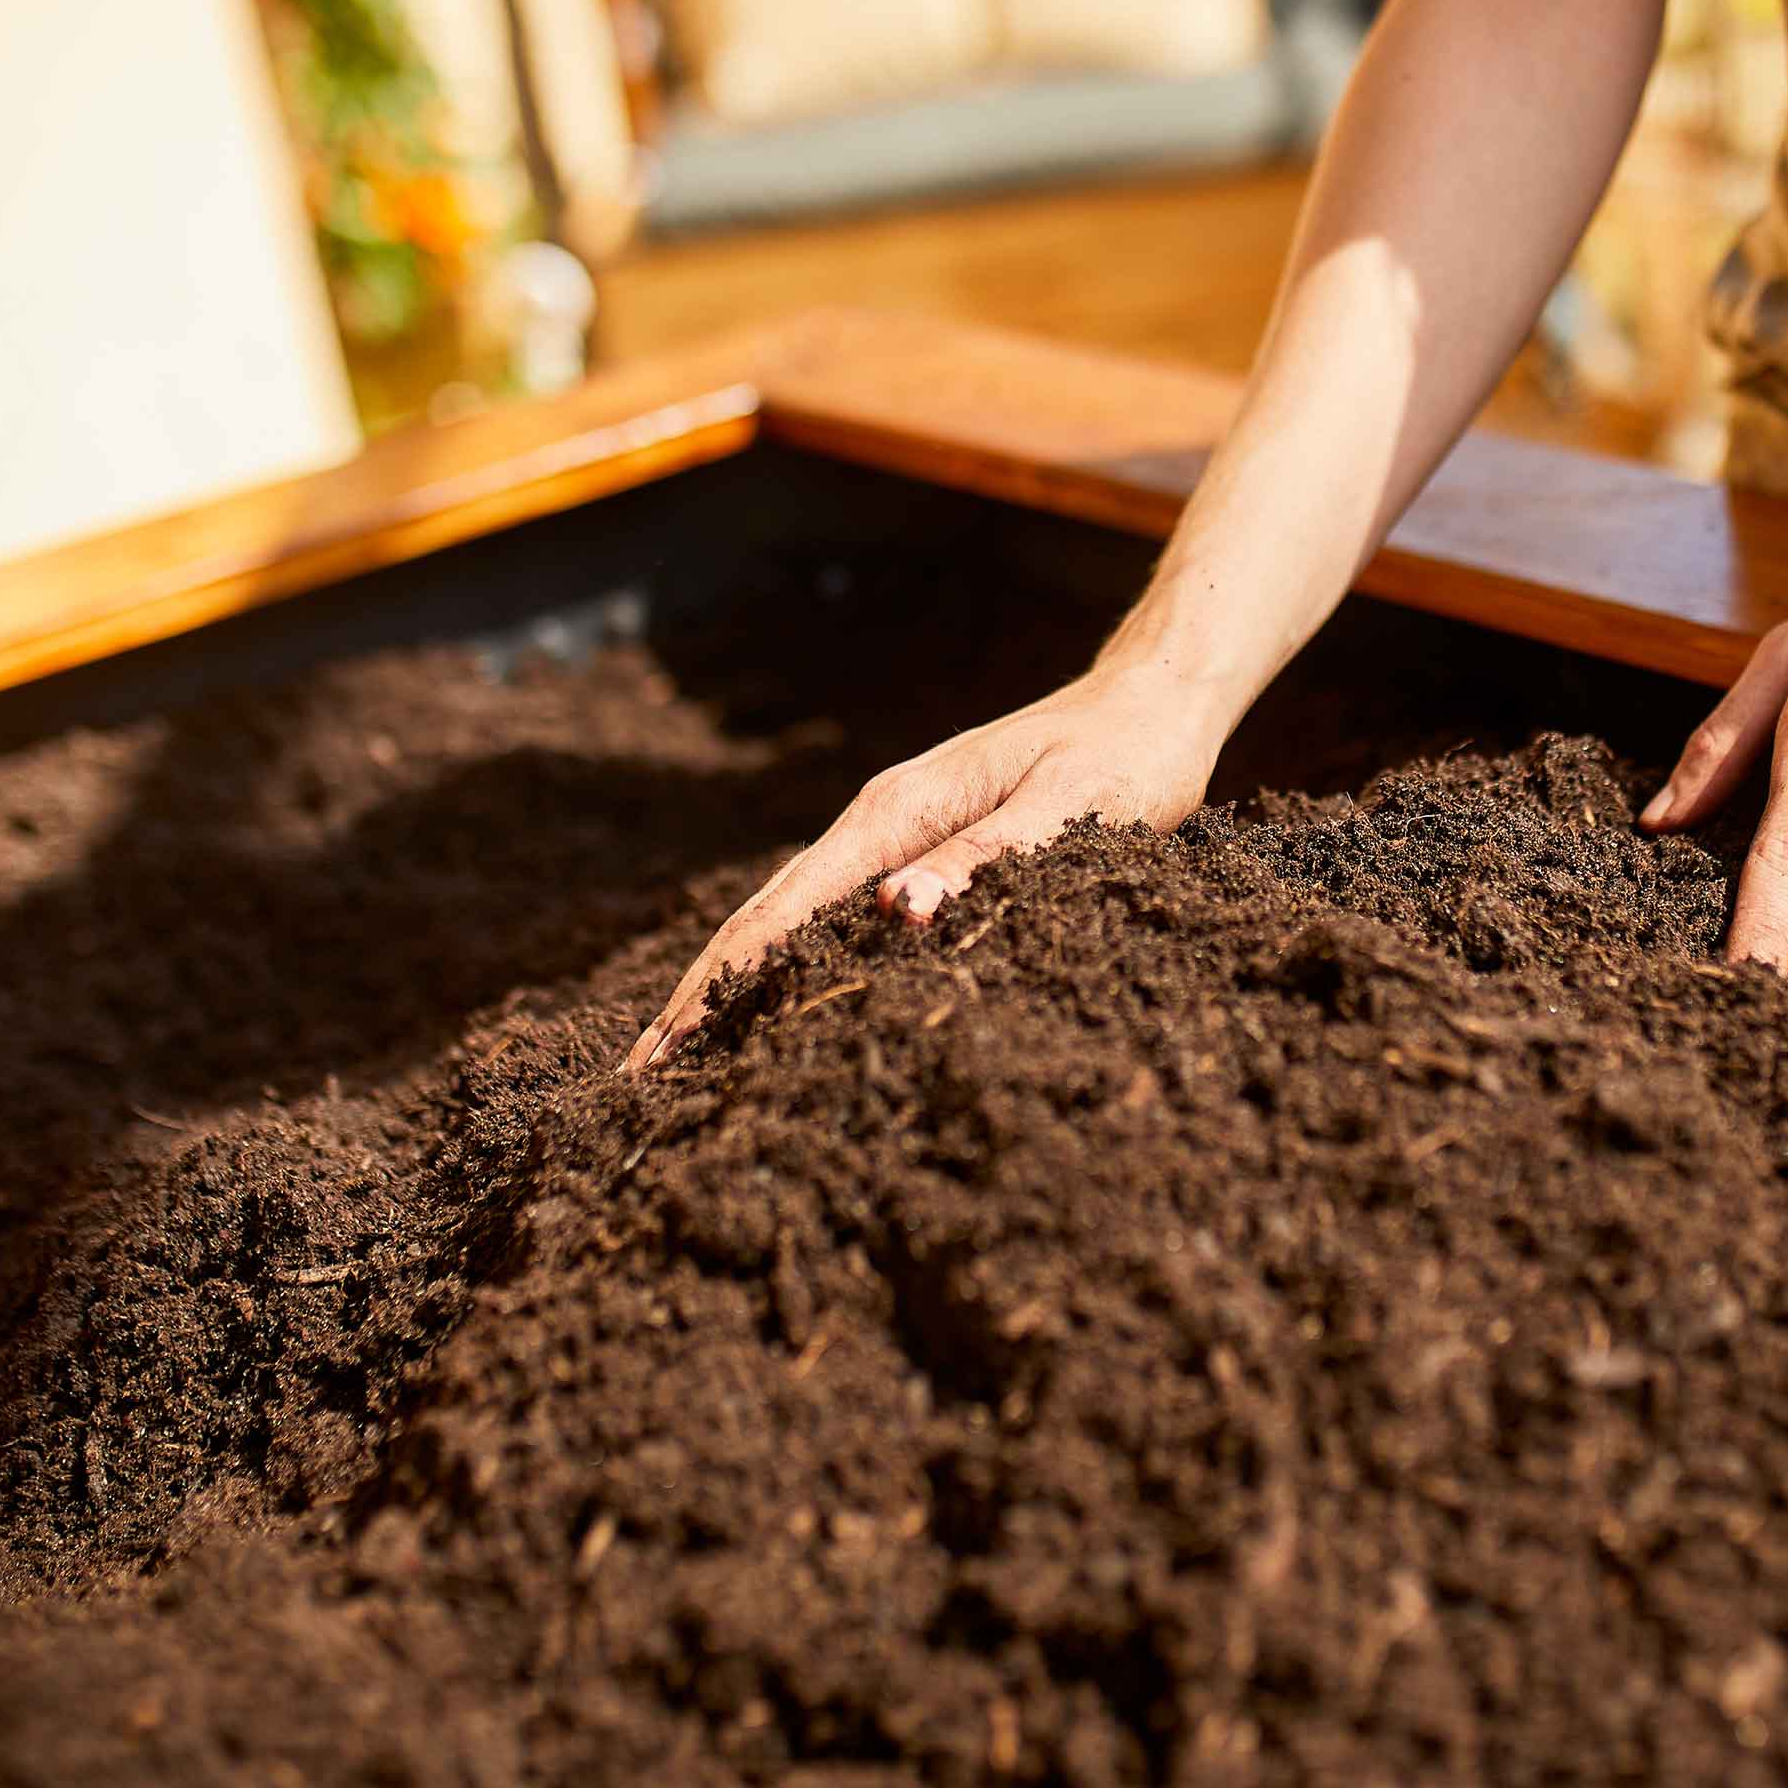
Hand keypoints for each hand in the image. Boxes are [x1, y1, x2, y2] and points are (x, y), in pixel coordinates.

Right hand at [626, 663, 1222, 1068]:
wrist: (1153, 702)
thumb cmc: (1125, 757)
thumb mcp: (1071, 811)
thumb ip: (987, 861)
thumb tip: (898, 914)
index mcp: (897, 813)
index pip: (782, 911)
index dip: (719, 986)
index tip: (660, 1053)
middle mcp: (881, 823)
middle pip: (763, 918)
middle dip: (698, 999)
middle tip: (634, 1086)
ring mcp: (896, 836)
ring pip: (791, 919)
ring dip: (731, 987)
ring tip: (678, 1065)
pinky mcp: (921, 850)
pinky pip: (833, 916)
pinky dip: (786, 965)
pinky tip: (772, 1010)